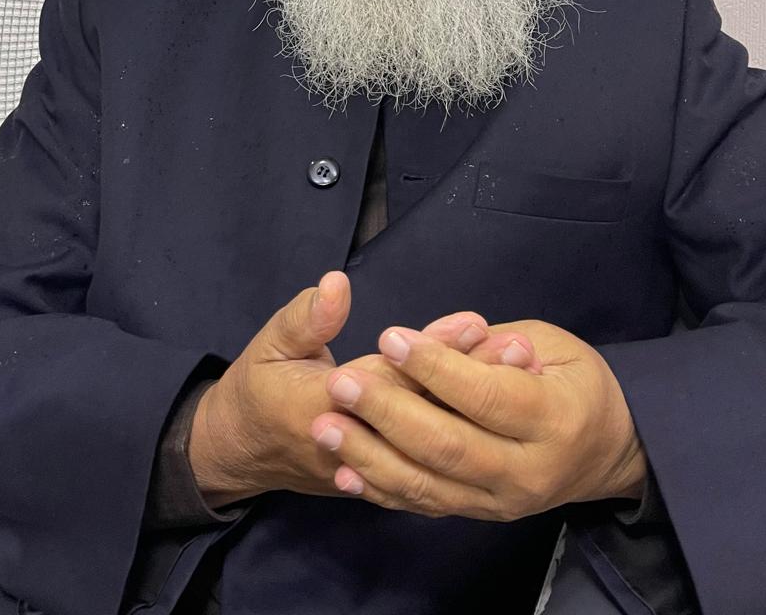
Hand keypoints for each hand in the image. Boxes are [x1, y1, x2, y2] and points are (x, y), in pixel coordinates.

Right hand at [187, 274, 503, 507]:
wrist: (242, 452)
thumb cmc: (257, 388)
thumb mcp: (269, 343)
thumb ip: (305, 317)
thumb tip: (336, 284)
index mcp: (325, 409)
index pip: (392, 378)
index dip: (435, 351)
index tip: (476, 322)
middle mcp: (358, 447)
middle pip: (426, 412)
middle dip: (476, 378)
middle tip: (521, 348)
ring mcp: (374, 471)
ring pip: (437, 444)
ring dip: (481, 411)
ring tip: (523, 375)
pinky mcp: (384, 481)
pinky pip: (434, 469)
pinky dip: (470, 445)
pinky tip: (502, 420)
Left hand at [308, 316, 644, 516]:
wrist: (605, 450)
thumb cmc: (574, 380)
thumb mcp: (551, 342)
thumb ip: (495, 345)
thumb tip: (446, 341)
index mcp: (553, 417)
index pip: (486, 396)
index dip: (436, 368)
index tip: (390, 336)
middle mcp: (527, 470)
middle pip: (450, 446)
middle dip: (389, 414)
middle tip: (341, 383)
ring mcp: (501, 501)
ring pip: (430, 485)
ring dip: (371, 458)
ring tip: (328, 426)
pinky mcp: (479, 514)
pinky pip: (425, 505)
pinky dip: (382, 490)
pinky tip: (345, 471)